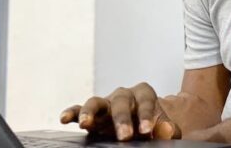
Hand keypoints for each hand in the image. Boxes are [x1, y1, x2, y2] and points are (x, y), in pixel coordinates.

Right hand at [60, 82, 180, 140]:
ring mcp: (106, 104)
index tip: (147, 129)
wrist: (143, 124)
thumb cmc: (153, 125)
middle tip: (124, 136)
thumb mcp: (164, 126)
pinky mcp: (92, 114)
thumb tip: (167, 130)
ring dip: (90, 112)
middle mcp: (123, 95)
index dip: (146, 114)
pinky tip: (64, 118)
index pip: (145, 100)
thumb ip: (167, 128)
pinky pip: (79, 110)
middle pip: (121, 101)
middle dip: (122, 119)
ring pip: (95, 101)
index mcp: (143, 94)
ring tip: (85, 123)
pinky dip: (72, 113)